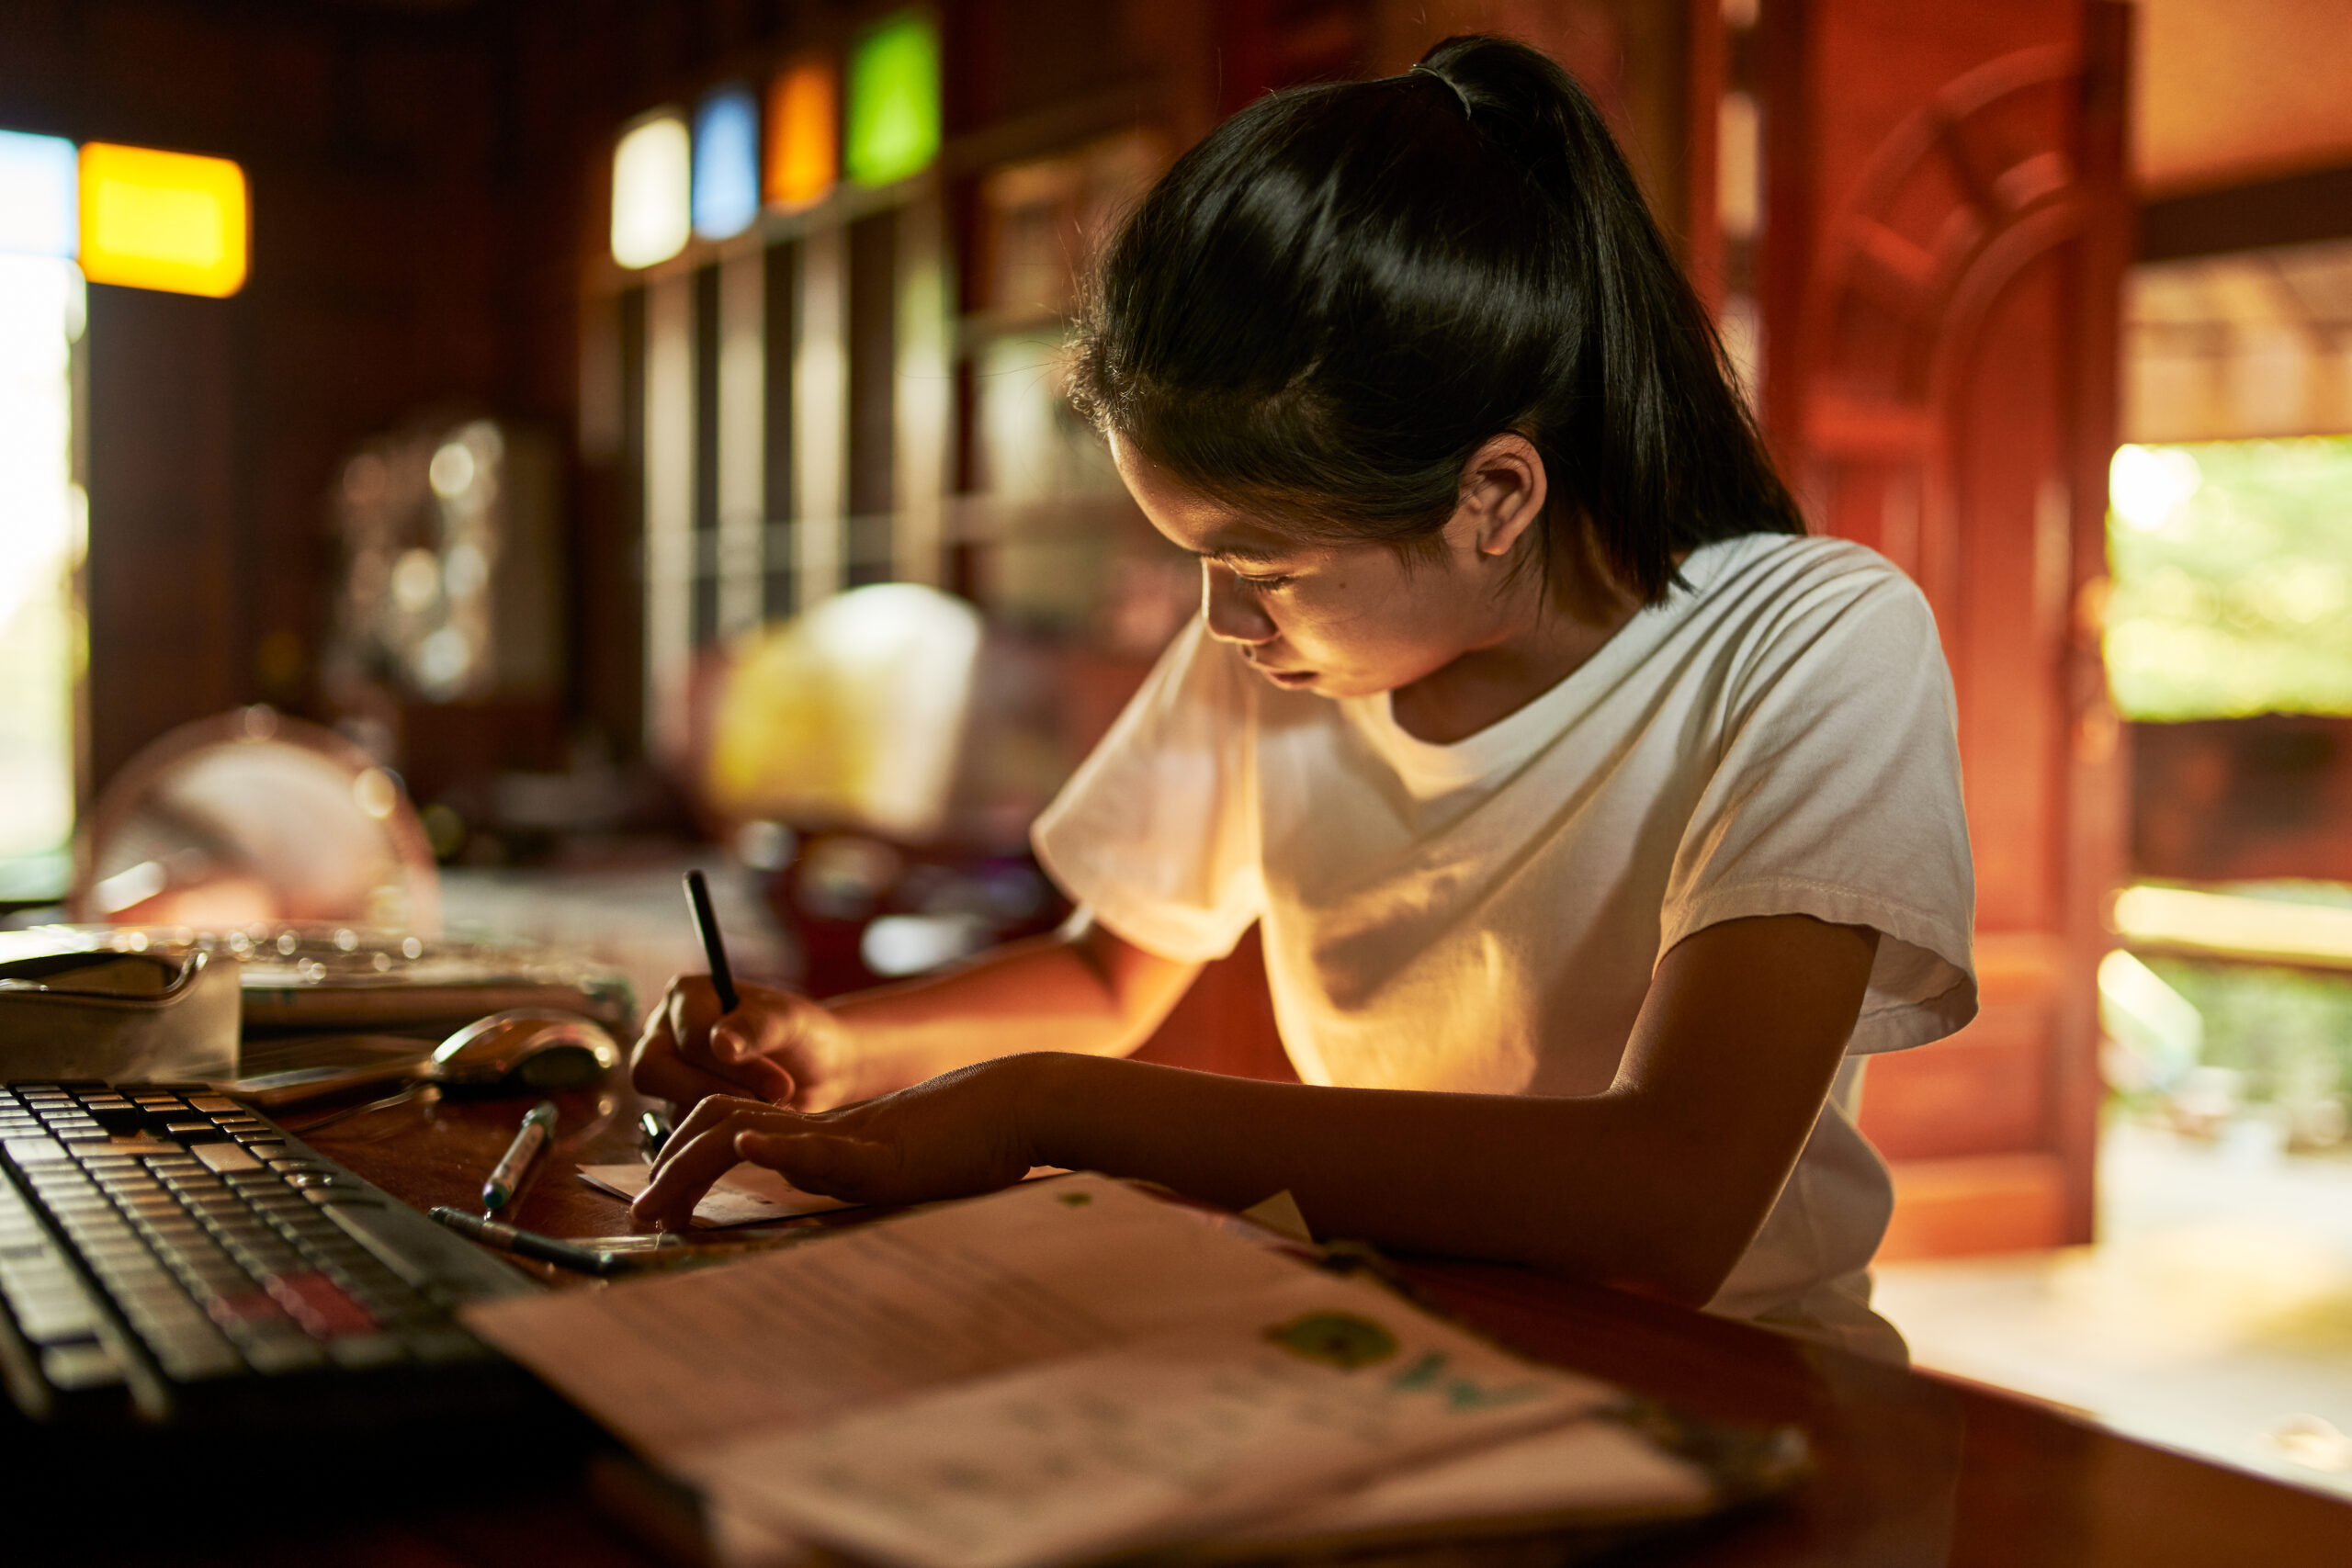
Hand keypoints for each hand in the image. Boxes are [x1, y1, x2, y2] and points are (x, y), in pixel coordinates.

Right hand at [627, 976, 863, 1110]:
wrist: (820, 1070)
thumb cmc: (801, 1033)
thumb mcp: (788, 1022)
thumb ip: (756, 1027)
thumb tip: (720, 1044)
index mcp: (687, 996)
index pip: (687, 1035)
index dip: (730, 1064)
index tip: (779, 1083)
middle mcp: (664, 1033)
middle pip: (652, 1070)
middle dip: (712, 1091)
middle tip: (766, 1102)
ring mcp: (668, 1075)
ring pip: (668, 1105)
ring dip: (722, 1113)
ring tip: (770, 1110)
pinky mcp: (678, 1110)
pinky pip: (684, 1132)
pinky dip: (723, 1132)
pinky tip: (758, 1125)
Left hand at [628, 1057, 1045, 1230]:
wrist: (1024, 1106)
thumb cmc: (972, 1143)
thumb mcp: (898, 1169)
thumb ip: (848, 1174)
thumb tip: (804, 1188)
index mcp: (824, 1136)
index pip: (731, 1127)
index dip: (685, 1158)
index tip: (657, 1206)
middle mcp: (824, 1132)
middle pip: (720, 1125)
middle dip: (670, 1171)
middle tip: (640, 1217)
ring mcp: (852, 1141)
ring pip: (750, 1129)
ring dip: (696, 1163)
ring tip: (661, 1199)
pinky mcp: (886, 1157)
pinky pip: (824, 1147)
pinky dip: (780, 1145)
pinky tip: (749, 1145)